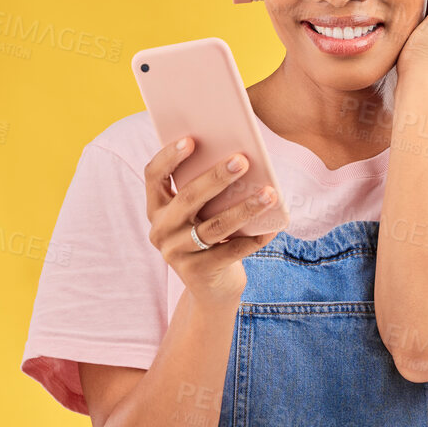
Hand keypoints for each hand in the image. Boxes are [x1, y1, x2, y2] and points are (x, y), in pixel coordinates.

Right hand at [143, 137, 280, 307]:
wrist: (211, 287)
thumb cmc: (210, 234)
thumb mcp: (201, 212)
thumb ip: (208, 189)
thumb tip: (240, 157)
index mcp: (157, 207)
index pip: (153, 175)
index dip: (169, 156)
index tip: (191, 139)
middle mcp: (160, 230)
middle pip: (188, 198)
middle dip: (217, 177)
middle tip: (243, 160)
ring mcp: (177, 253)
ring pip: (214, 227)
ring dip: (244, 208)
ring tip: (269, 193)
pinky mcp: (198, 273)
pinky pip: (231, 252)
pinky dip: (255, 238)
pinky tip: (274, 227)